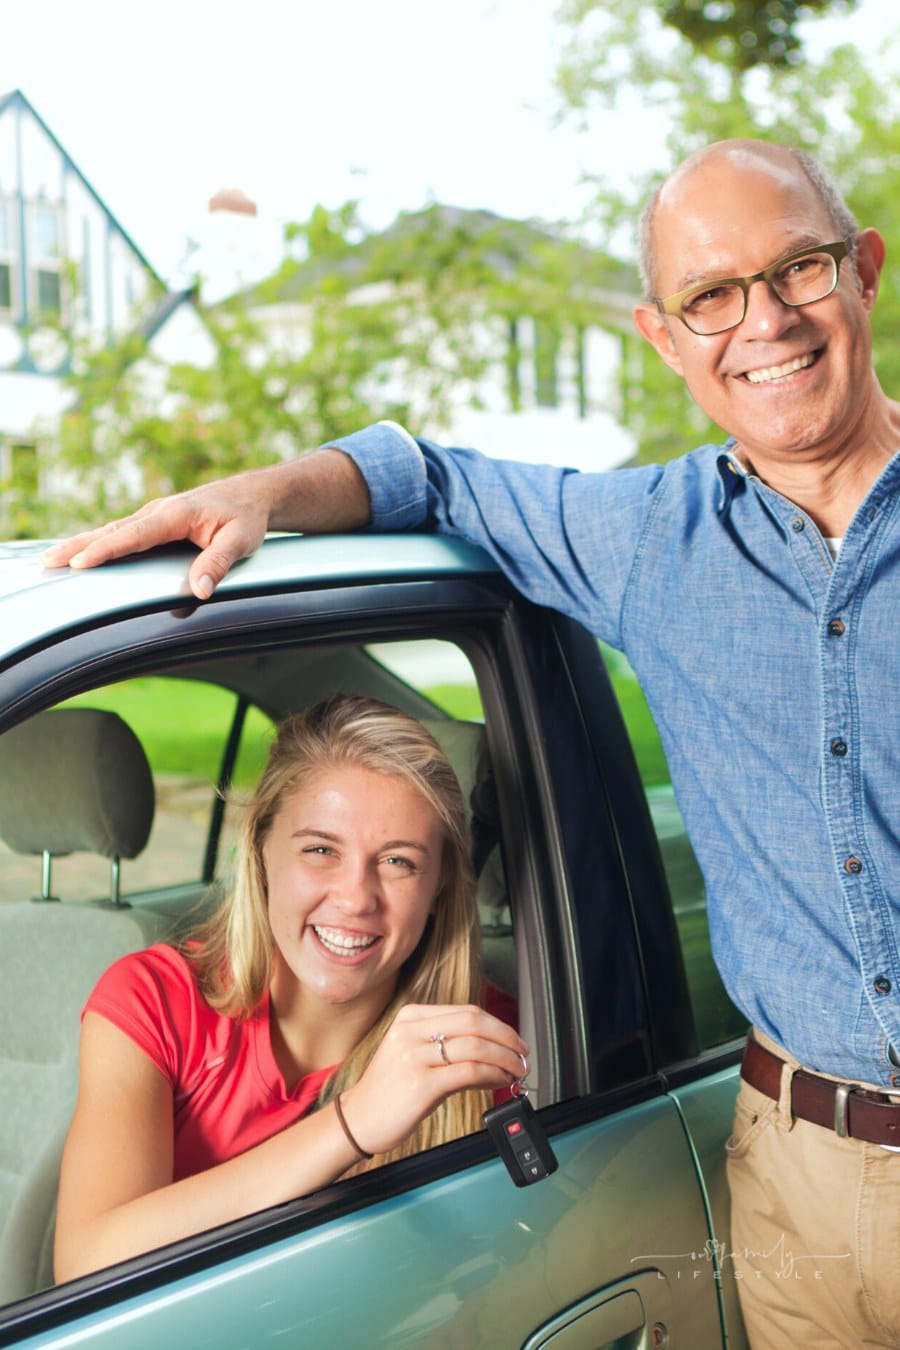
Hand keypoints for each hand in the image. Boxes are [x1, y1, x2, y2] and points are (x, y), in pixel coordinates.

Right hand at [42, 471, 273, 599]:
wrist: (252, 495)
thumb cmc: (246, 517)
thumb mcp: (241, 541)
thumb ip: (218, 564)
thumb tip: (200, 591)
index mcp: (176, 514)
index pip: (135, 535)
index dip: (107, 550)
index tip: (82, 561)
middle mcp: (159, 511)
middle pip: (113, 531)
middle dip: (79, 546)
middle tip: (50, 561)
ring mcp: (155, 515)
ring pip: (113, 531)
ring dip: (82, 543)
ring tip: (53, 558)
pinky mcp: (155, 522)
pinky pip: (122, 533)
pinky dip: (99, 542)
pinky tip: (81, 553)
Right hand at [339, 1004, 528, 1157]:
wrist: (360, 1119)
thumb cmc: (390, 1088)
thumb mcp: (414, 1053)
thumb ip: (448, 1043)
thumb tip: (494, 1047)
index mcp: (411, 1017)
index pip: (467, 1012)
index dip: (498, 1026)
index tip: (514, 1040)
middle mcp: (411, 1031)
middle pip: (475, 1023)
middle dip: (507, 1039)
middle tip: (522, 1054)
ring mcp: (414, 1057)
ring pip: (476, 1047)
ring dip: (505, 1059)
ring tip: (516, 1071)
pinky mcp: (421, 1084)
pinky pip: (470, 1072)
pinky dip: (493, 1075)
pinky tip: (500, 1082)